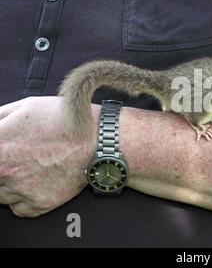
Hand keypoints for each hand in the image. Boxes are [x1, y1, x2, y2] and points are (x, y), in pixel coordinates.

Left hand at [0, 97, 98, 216]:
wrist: (98, 139)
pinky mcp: (38, 204)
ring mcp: (20, 189)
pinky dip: (24, 199)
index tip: (5, 151)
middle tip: (19, 157)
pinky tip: (36, 182)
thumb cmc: (66, 120)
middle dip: (3, 166)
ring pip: (0, 194)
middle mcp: (4, 170)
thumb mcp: (26, 106)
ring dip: (9, 184)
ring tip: (29, 169)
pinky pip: (18, 208)